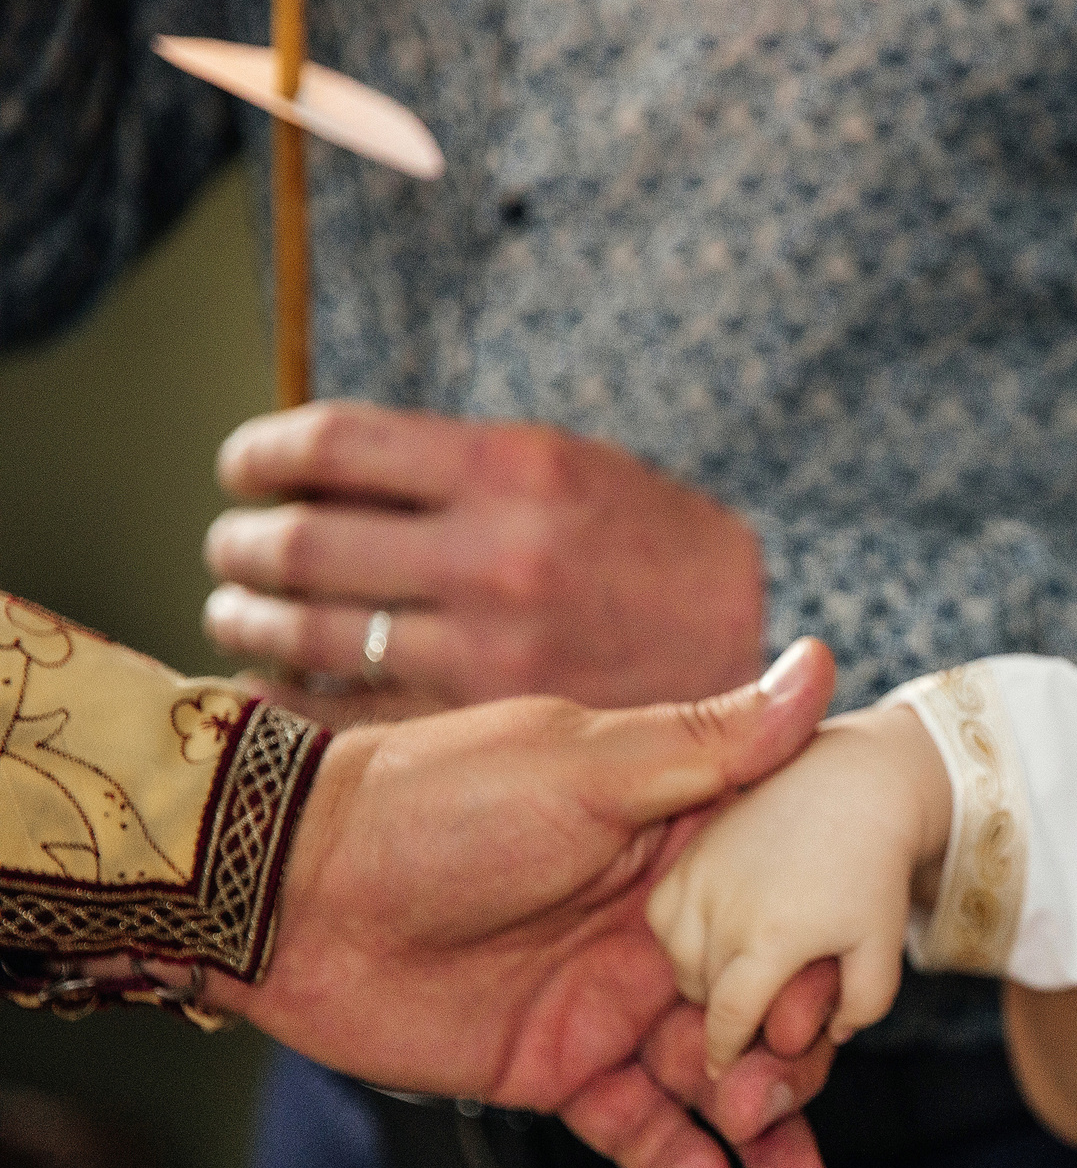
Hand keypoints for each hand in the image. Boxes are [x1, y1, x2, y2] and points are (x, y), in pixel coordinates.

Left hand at [202, 402, 764, 725]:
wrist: (752, 660)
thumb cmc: (654, 556)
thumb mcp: (584, 471)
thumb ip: (467, 465)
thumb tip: (324, 462)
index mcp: (515, 468)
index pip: (330, 444)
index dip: (263, 453)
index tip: (245, 469)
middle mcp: (495, 554)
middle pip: (301, 540)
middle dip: (242, 544)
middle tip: (234, 550)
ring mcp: (486, 648)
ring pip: (307, 630)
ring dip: (250, 620)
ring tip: (243, 614)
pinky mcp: (484, 723)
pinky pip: (344, 709)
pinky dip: (289, 698)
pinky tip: (274, 685)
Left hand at [202, 640, 843, 1167]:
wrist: (291, 889)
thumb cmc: (440, 803)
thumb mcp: (589, 764)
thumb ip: (711, 743)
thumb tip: (821, 663)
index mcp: (679, 841)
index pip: (786, 897)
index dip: (828, 949)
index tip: (857, 995)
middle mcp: (659, 924)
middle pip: (762, 1001)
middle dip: (801, 1060)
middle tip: (811, 1094)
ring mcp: (609, 1000)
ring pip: (711, 1076)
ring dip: (758, 1129)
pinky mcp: (555, 1068)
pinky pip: (631, 1124)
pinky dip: (673, 1159)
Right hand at [650, 704, 953, 1074]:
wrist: (855, 786)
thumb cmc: (874, 871)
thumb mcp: (882, 944)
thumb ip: (864, 1004)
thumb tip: (829, 1036)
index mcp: (771, 940)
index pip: (728, 1019)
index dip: (725, 1049)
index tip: (724, 1063)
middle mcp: (725, 909)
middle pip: (702, 991)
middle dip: (723, 1009)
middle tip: (752, 1009)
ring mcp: (700, 876)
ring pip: (676, 956)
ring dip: (700, 973)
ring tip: (740, 968)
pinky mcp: (689, 852)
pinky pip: (664, 915)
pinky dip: (681, 932)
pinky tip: (718, 929)